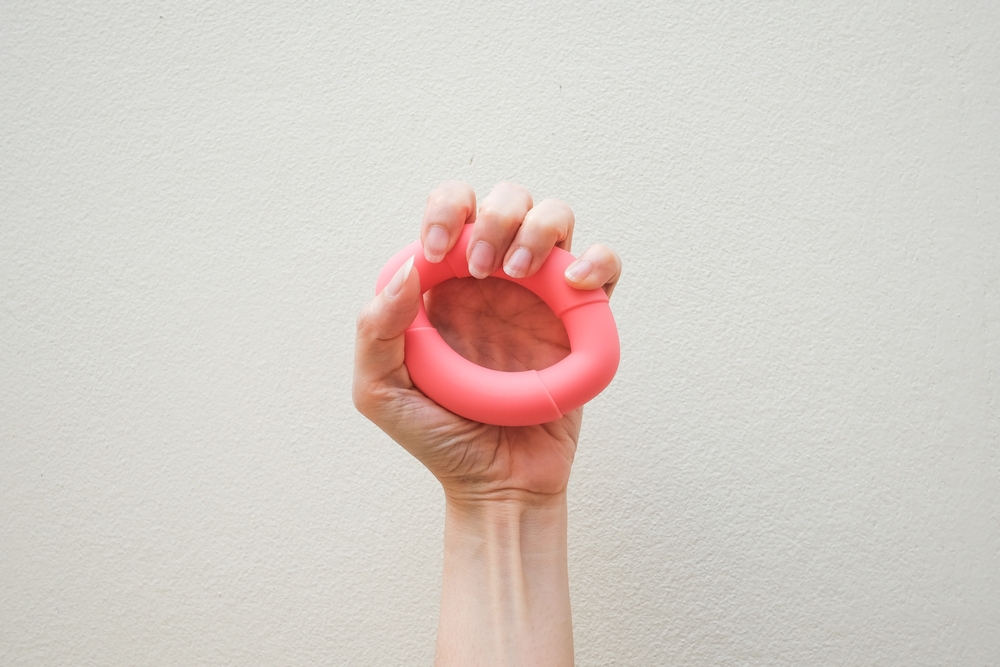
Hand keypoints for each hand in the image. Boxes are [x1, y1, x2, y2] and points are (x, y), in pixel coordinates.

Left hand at [353, 181, 620, 503]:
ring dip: (539, 229)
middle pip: (506, 199)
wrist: (499, 484)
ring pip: (556, 217)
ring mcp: (542, 295)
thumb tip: (407, 270)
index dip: (444, 211)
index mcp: (446, 283)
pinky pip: (605, 266)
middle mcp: (496, 278)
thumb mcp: (381, 393)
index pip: (451, 209)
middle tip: (479, 269)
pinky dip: (598, 260)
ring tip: (521, 273)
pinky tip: (575, 283)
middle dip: (493, 216)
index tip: (436, 254)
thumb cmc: (439, 438)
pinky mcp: (583, 318)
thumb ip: (376, 331)